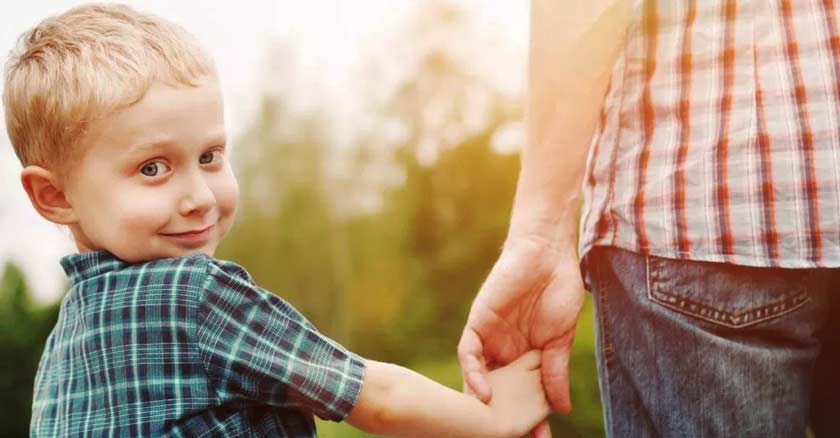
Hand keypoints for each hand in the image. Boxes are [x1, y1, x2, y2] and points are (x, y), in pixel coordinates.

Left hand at [458, 234, 584, 435]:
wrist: (549, 254)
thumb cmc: (559, 291)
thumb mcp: (560, 339)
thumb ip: (555, 372)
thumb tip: (560, 408)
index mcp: (525, 358)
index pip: (521, 396)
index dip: (528, 419)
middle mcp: (504, 353)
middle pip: (498, 393)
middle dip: (501, 418)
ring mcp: (490, 340)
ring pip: (478, 378)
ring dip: (482, 403)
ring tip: (489, 428)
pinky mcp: (478, 324)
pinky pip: (468, 353)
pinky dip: (473, 373)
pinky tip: (483, 393)